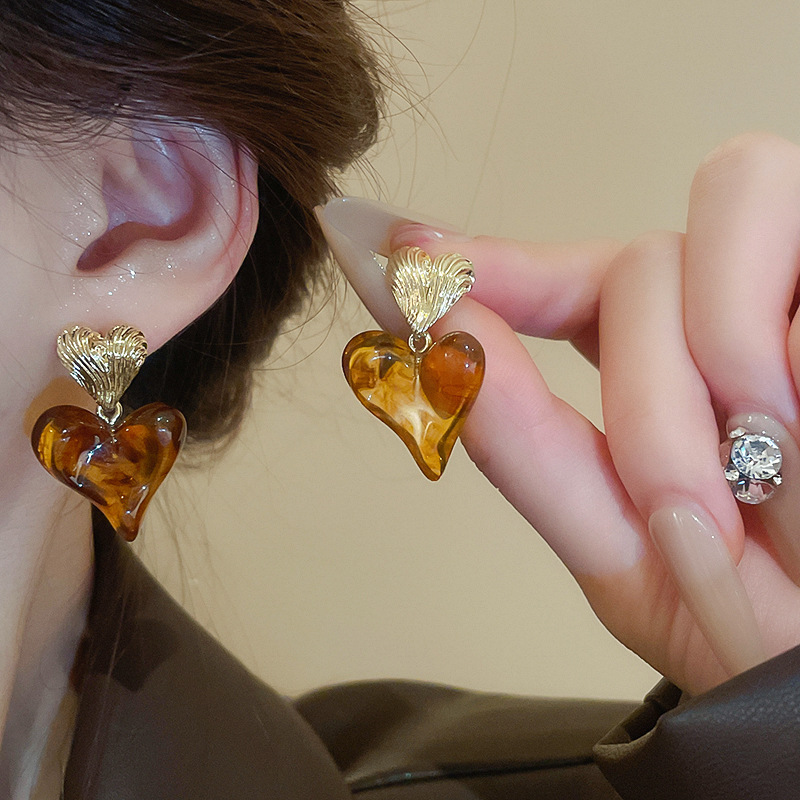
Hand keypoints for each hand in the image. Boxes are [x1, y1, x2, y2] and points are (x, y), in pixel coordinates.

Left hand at [318, 134, 799, 694]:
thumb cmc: (761, 632)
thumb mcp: (630, 558)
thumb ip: (529, 450)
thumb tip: (443, 346)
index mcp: (664, 376)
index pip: (565, 287)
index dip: (488, 265)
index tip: (404, 254)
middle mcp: (725, 317)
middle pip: (634, 270)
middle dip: (645, 403)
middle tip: (690, 515)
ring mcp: (784, 292)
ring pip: (690, 241)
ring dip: (714, 356)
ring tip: (767, 469)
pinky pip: (789, 240)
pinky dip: (771, 345)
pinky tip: (799, 422)